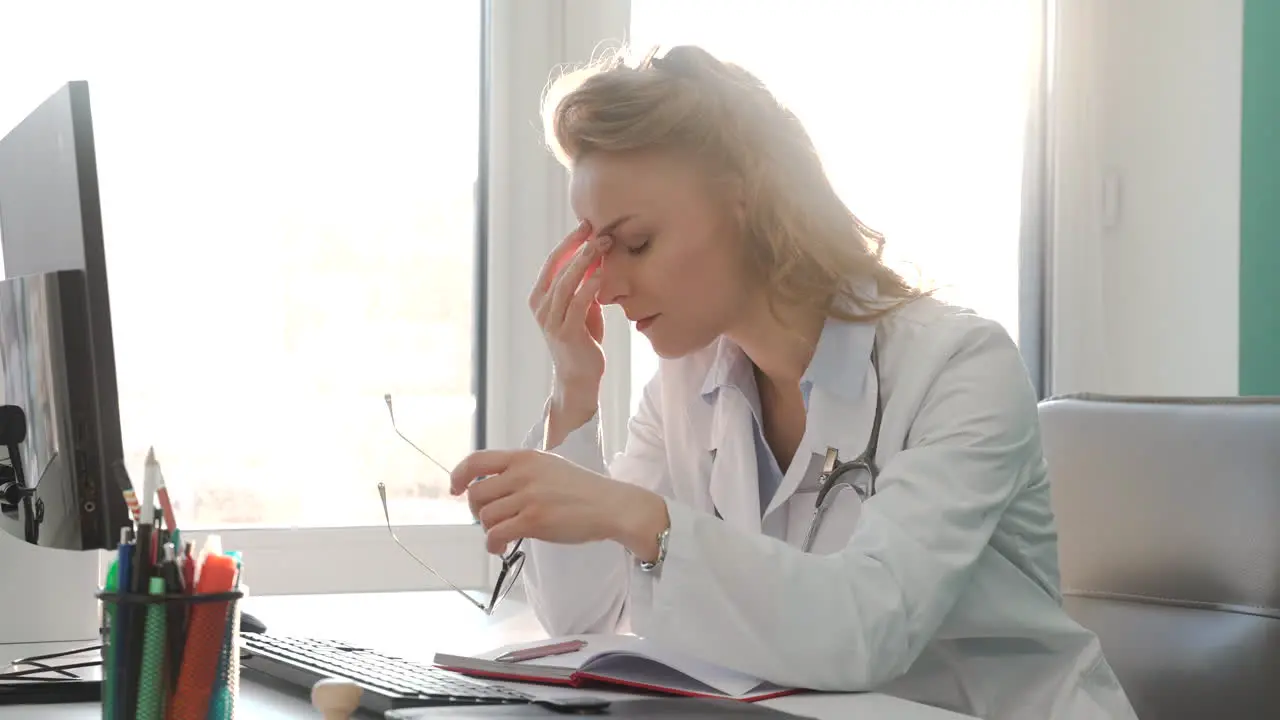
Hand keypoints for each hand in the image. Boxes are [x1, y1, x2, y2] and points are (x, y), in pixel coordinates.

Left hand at [450, 449, 668, 558]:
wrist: (611, 506)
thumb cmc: (583, 490)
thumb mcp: (549, 467)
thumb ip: (521, 472)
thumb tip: (490, 488)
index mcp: (525, 457)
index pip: (477, 460)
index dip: (458, 475)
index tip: (455, 489)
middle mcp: (523, 473)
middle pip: (476, 493)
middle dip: (476, 511)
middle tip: (491, 520)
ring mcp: (528, 496)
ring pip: (484, 516)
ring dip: (488, 529)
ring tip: (503, 534)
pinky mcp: (534, 520)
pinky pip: (496, 534)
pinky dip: (493, 544)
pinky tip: (502, 547)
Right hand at [529, 222, 611, 415]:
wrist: (579, 378)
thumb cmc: (582, 340)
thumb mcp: (581, 307)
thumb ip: (583, 285)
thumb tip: (598, 258)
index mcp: (540, 296)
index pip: (553, 260)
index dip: (570, 241)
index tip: (588, 224)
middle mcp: (541, 306)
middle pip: (559, 267)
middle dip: (580, 246)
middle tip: (599, 230)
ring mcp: (551, 320)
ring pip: (567, 282)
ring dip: (586, 261)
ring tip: (603, 245)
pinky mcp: (566, 333)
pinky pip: (577, 303)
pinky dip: (589, 286)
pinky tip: (602, 273)